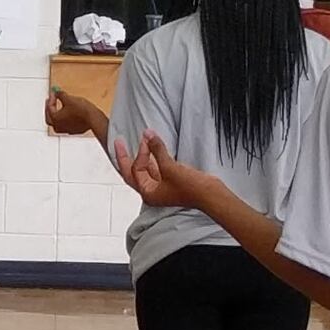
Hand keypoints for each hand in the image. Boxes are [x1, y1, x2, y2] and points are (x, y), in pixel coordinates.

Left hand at [44, 90, 110, 141]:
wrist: (94, 118)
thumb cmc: (81, 110)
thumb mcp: (68, 98)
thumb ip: (60, 95)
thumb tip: (57, 92)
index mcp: (55, 118)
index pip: (49, 107)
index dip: (51, 98)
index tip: (54, 93)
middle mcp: (59, 126)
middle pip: (50, 118)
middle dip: (50, 109)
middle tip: (51, 101)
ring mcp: (67, 130)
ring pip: (58, 124)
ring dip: (57, 116)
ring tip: (59, 108)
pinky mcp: (75, 131)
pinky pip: (67, 125)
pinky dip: (66, 119)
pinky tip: (69, 114)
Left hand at [112, 132, 231, 216]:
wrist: (211, 195)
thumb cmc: (190, 187)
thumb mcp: (170, 167)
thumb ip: (157, 150)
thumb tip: (148, 134)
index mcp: (148, 192)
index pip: (136, 170)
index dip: (140, 153)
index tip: (146, 140)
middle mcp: (152, 191)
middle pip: (133, 172)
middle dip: (125, 157)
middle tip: (118, 142)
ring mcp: (161, 188)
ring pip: (146, 170)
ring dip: (143, 156)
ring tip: (140, 141)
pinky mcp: (170, 182)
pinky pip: (157, 169)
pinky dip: (154, 159)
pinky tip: (154, 149)